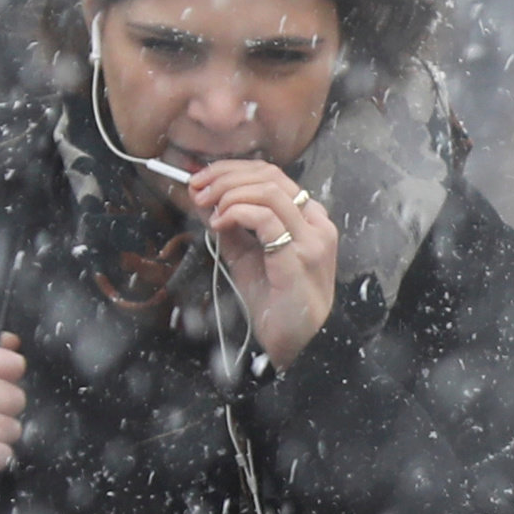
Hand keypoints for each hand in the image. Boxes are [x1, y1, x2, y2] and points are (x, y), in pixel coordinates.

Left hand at [188, 162, 335, 368]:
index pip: (272, 176)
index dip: (232, 171)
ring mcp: (313, 239)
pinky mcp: (300, 257)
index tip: (201, 179)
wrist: (289, 342)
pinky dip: (237, 213)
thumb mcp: (244, 255)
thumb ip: (229, 227)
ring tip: (206, 207)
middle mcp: (316, 223)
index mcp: (307, 218)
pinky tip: (219, 223)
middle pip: (270, 176)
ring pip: (269, 191)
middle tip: (197, 189)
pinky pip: (266, 218)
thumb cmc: (272, 301)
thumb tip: (203, 198)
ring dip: (229, 193)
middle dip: (226, 176)